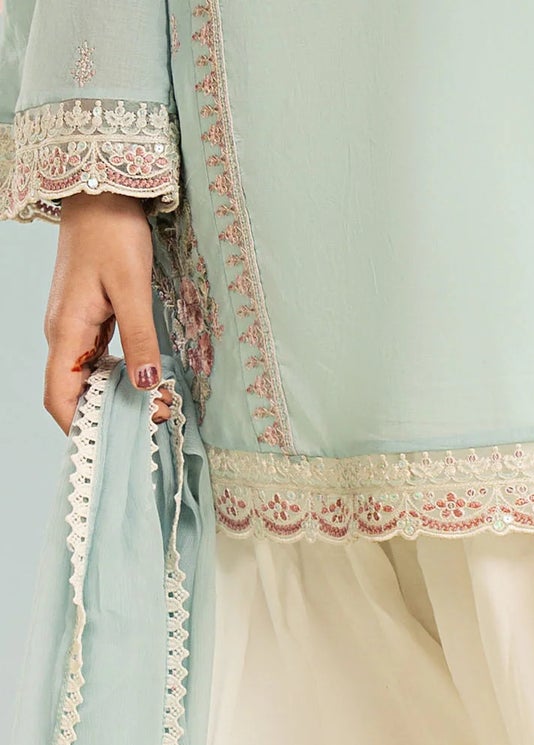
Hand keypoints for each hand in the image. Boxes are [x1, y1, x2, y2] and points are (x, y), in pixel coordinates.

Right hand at [43, 192, 170, 431]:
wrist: (100, 193)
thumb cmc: (113, 233)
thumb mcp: (132, 287)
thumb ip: (140, 337)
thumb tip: (146, 385)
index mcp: (65, 331)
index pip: (58, 396)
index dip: (79, 427)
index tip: (113, 445)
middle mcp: (63, 334)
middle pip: (74, 394)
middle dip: (107, 415)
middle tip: (154, 422)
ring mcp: (74, 327)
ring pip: (87, 379)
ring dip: (116, 398)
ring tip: (157, 407)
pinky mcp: (88, 319)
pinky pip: (97, 361)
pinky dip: (119, 377)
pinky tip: (145, 382)